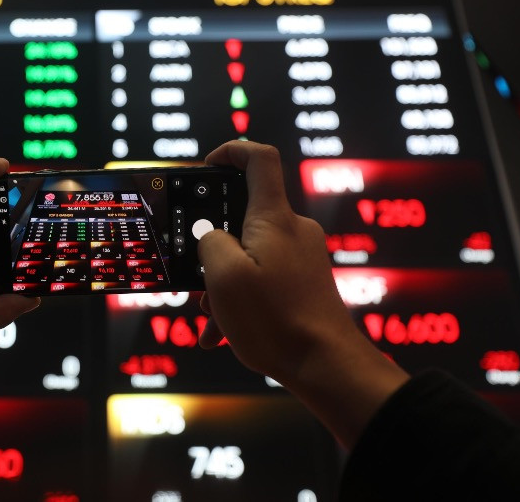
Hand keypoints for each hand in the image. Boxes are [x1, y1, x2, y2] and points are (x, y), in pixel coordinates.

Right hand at [197, 141, 407, 446]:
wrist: (325, 366)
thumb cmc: (276, 320)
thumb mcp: (222, 275)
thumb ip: (209, 241)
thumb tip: (212, 237)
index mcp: (273, 218)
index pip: (259, 159)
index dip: (231, 152)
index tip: (205, 168)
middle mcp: (292, 230)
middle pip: (243, 214)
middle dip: (211, 242)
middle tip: (194, 270)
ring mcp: (300, 257)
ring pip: (248, 253)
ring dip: (222, 280)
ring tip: (210, 315)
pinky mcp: (303, 282)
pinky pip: (261, 278)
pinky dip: (238, 299)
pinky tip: (222, 332)